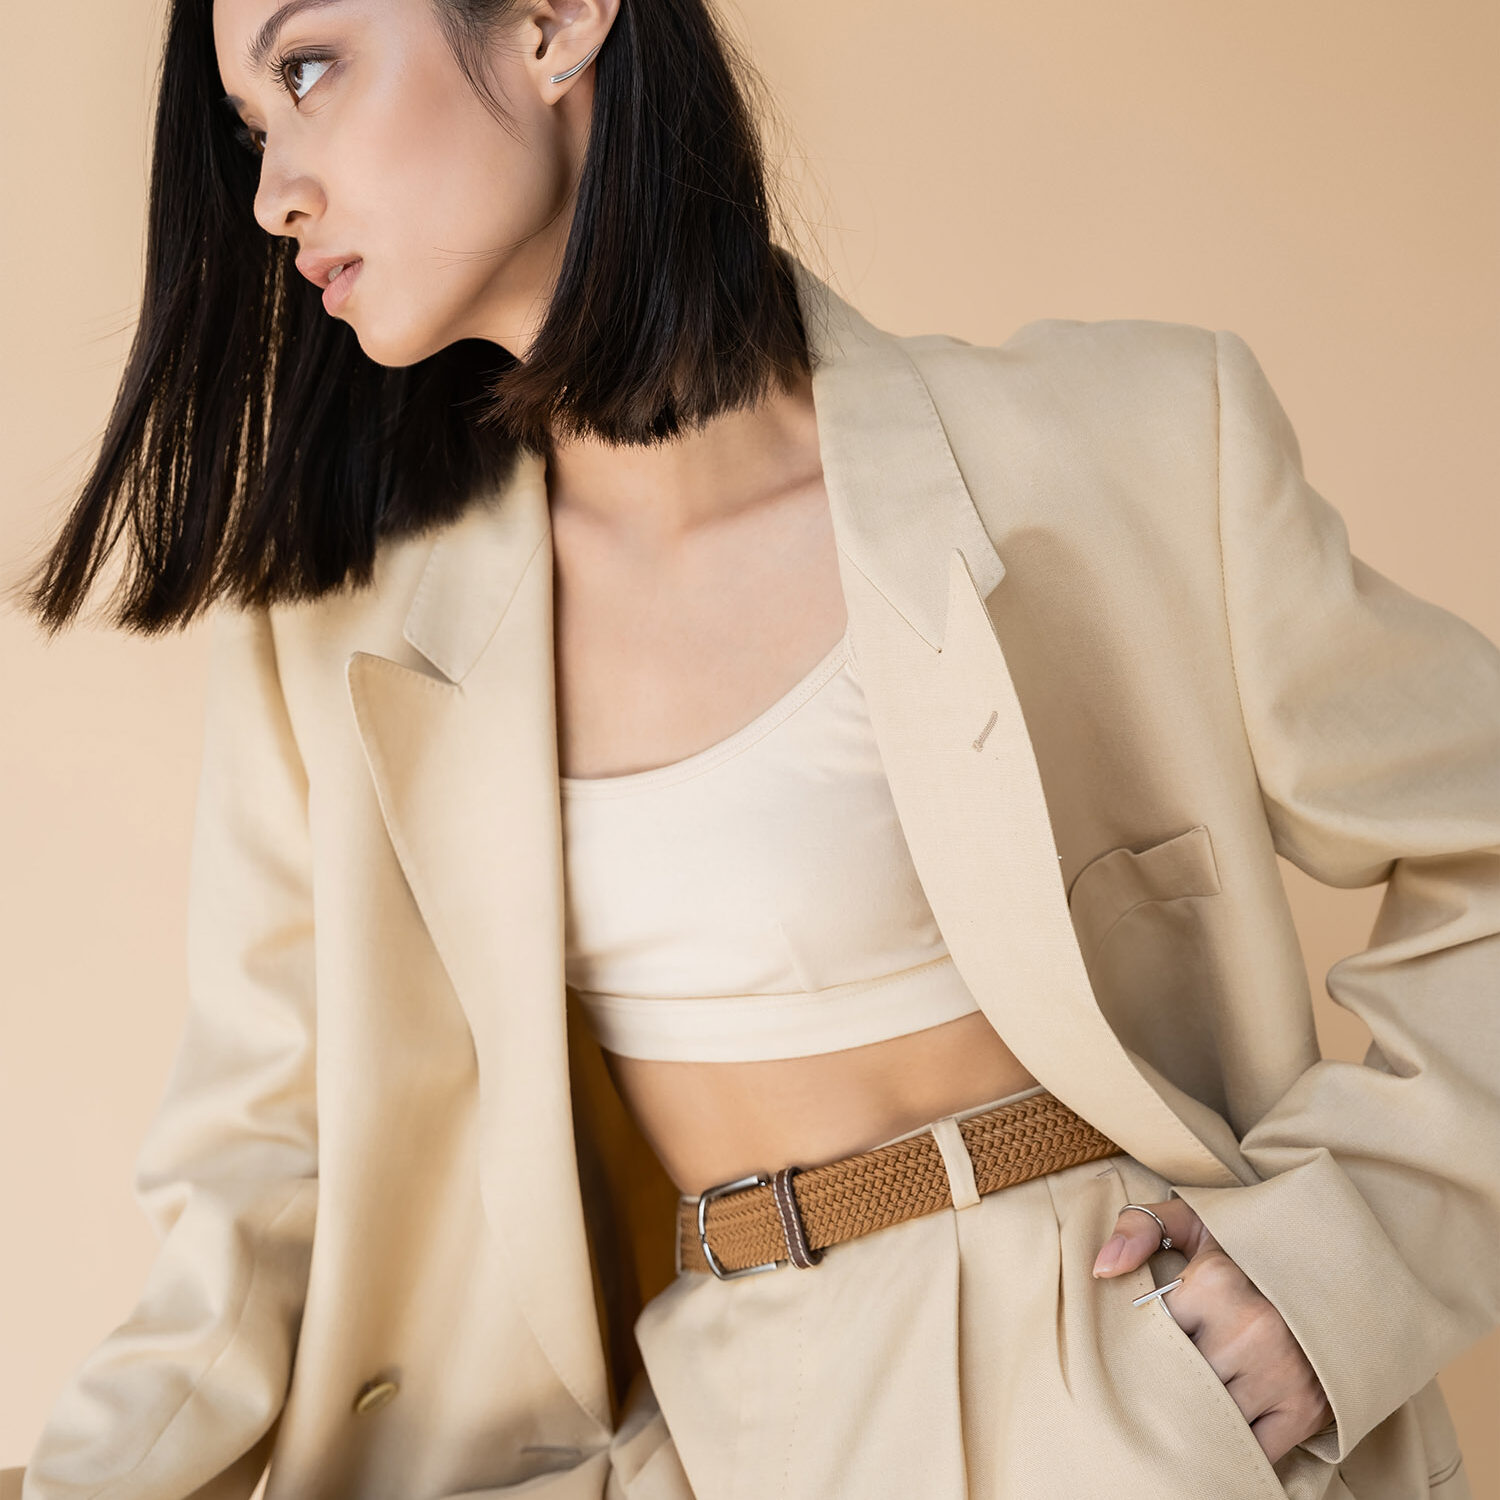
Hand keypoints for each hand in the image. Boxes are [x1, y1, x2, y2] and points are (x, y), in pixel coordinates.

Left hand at [1092, 1196, 1334, 1464]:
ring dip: (1193, 1417)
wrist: (1340, 1274)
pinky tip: (1215, 1434)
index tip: (1139, 1344)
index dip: (1141, 1341)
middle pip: (1178, 1379)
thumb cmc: (1250, 1251)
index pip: (1152, 1330)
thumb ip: (1140, 1226)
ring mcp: (1279, 1373)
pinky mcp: (1304, 1410)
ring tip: (1182, 1405)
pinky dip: (1229, 1447)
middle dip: (1164, 1382)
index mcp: (1215, 1280)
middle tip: (1154, 1382)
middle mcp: (1249, 1329)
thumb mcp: (1196, 1222)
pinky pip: (1252, 1450)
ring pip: (1209, 1418)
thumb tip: (1102, 1269)